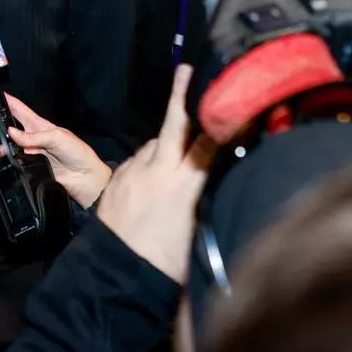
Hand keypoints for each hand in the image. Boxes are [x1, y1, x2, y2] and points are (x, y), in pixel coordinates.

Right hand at [2, 94, 111, 208]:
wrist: (84, 178)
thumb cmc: (76, 152)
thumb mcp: (57, 137)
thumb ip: (33, 136)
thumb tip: (10, 132)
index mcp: (38, 125)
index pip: (19, 110)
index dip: (7, 101)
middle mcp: (30, 138)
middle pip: (8, 128)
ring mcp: (28, 153)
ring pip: (6, 146)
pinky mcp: (27, 168)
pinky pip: (11, 162)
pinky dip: (4, 160)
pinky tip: (2, 159)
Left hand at [93, 64, 216, 282]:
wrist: (115, 281)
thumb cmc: (165, 268)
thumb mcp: (197, 235)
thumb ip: (206, 203)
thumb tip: (219, 186)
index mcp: (183, 188)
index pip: (209, 145)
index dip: (224, 124)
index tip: (237, 106)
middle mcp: (156, 173)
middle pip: (173, 125)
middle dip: (181, 96)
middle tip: (186, 70)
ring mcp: (132, 174)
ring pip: (154, 144)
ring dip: (166, 144)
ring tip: (178, 157)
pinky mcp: (115, 181)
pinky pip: (137, 161)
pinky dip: (149, 162)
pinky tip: (155, 177)